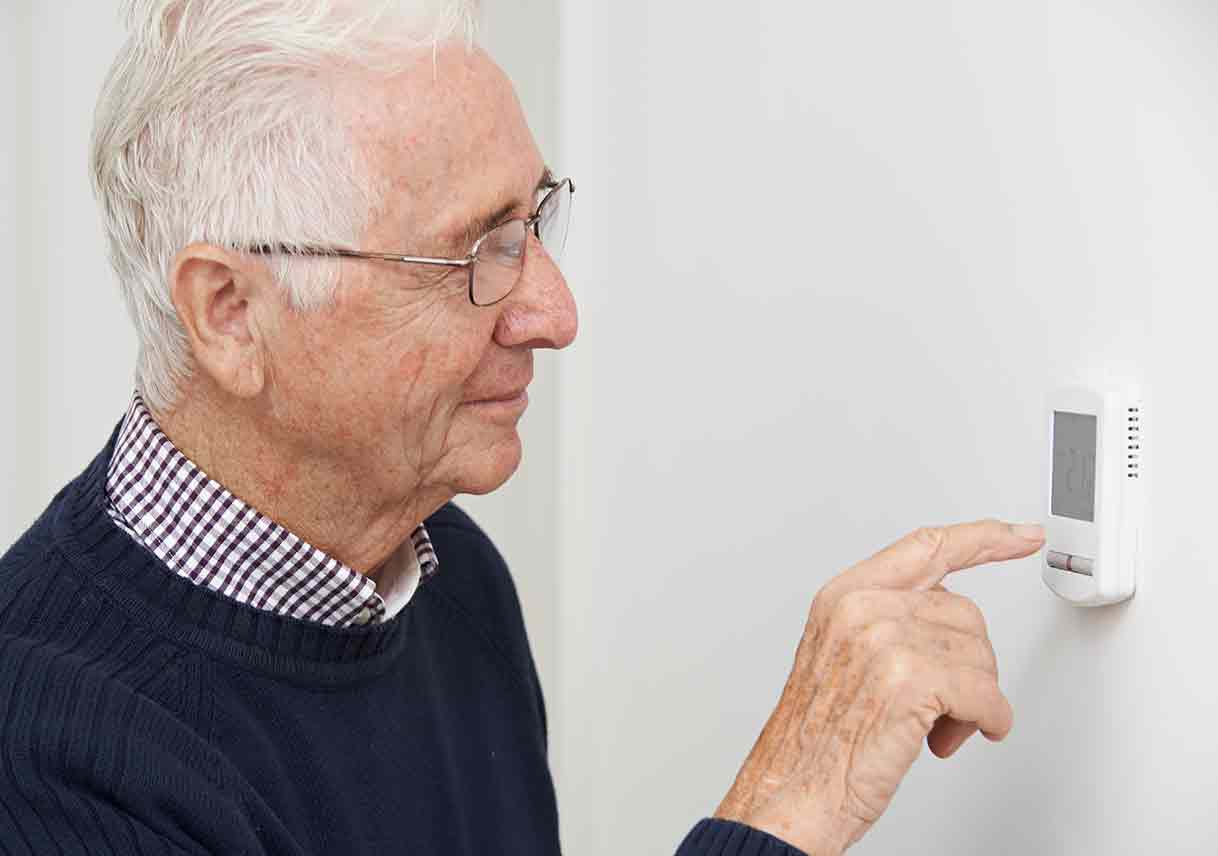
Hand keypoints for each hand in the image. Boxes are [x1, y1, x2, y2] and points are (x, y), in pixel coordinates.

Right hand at [714, 520, 1044, 854]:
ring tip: (934, 727)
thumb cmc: (815, 739)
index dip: (983, 538)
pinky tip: (959, 734)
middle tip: (943, 704)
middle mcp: (863, 609)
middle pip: (964, 613)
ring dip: (972, 700)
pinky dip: (986, 720)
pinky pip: (985, 694)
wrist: (792, 793)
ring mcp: (885, 640)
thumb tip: (945, 616)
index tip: (1021, 535)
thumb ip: (886, 620)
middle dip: (968, 663)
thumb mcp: (840, 656)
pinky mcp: (911, 680)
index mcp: (844, 595)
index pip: (926, 547)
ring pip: (979, 655)